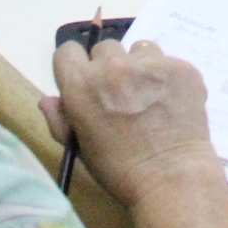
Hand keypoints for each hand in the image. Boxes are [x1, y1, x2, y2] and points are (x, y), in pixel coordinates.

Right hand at [43, 38, 227, 227]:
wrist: (171, 179)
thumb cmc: (119, 169)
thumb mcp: (80, 148)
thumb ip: (60, 120)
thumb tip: (48, 99)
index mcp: (81, 84)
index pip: (67, 51)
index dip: (75, 65)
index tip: (85, 78)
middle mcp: (113, 66)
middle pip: (105, 48)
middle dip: (109, 67)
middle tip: (121, 93)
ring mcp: (149, 64)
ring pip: (138, 50)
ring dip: (139, 67)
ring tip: (148, 95)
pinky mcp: (180, 66)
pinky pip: (167, 61)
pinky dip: (166, 77)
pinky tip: (170, 100)